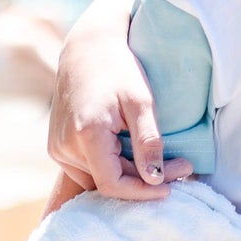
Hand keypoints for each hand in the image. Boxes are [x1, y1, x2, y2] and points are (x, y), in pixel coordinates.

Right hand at [47, 28, 192, 198]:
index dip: (142, 192)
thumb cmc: (119, 69)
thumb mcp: (141, 102)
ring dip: (131, 176)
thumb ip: (148, 141)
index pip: (112, 184)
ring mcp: (57, 148)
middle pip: (107, 183)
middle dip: (145, 181)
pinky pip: (89, 168)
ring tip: (166, 162)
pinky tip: (139, 157)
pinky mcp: (58, 146)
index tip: (171, 187)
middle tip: (183, 167)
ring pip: (98, 179)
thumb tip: (155, 178)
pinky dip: (114, 167)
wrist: (87, 49)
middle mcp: (64, 146)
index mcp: (85, 134)